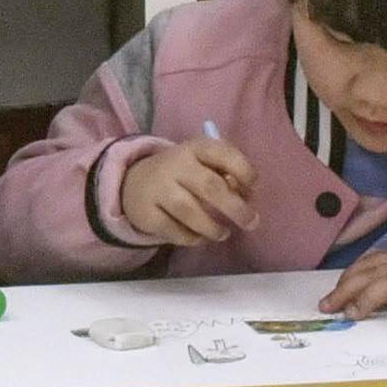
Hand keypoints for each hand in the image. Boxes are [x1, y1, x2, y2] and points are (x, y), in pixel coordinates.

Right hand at [117, 135, 259, 245]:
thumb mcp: (201, 163)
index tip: (253, 186)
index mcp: (195, 148)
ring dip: (213, 228)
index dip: (243, 169)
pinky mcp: (147, 213)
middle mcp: (175, 164)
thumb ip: (225, 174)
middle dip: (235, 207)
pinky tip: (200, 238)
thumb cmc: (182, 174)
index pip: (222, 152)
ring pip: (190, 211)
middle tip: (251, 222)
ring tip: (224, 234)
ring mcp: (158, 188)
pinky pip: (174, 231)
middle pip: (209, 186)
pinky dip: (192, 238)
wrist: (134, 183)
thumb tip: (246, 197)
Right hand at [318, 250, 386, 315]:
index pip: (383, 285)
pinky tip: (352, 276)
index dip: (364, 300)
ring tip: (333, 294)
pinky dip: (359, 267)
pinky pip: (376, 258)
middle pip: (368, 273)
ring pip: (369, 263)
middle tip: (325, 306)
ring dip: (348, 277)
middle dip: (344, 289)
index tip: (349, 314)